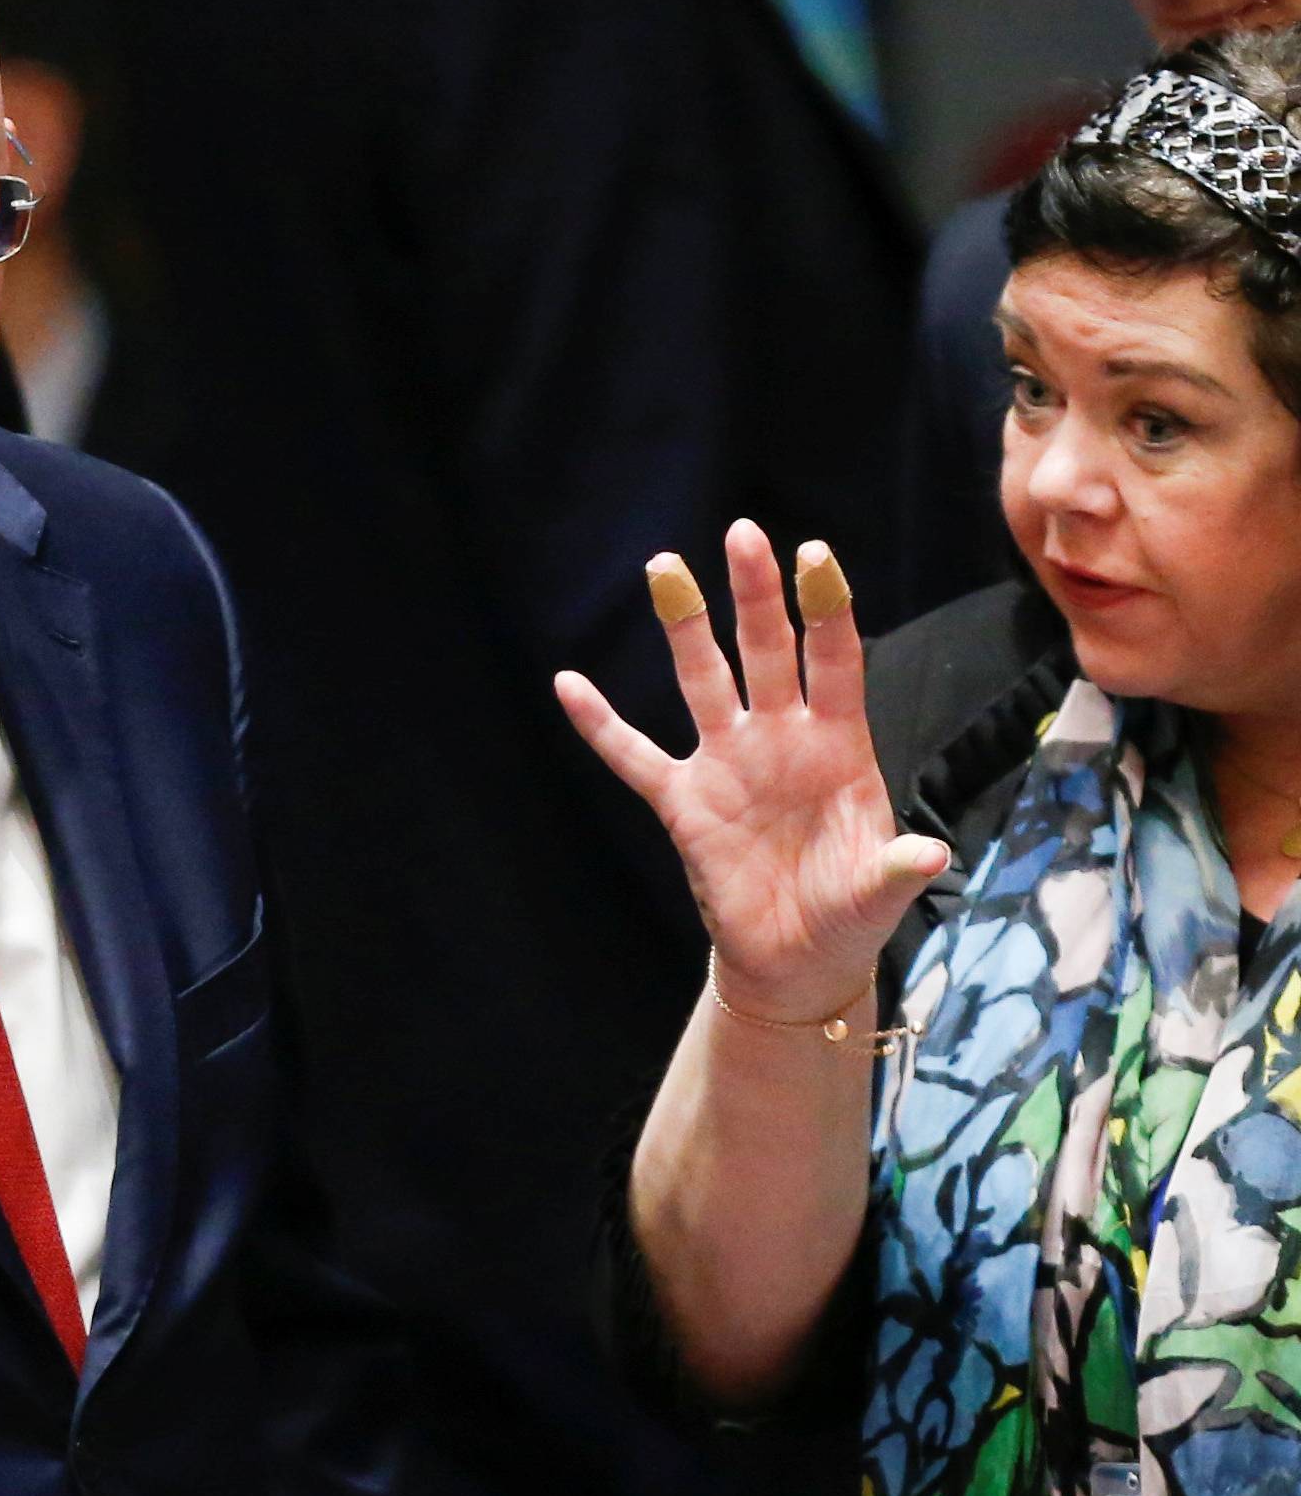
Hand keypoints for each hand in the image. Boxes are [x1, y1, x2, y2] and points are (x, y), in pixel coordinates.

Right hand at [555, 519, 947, 1018]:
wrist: (797, 961)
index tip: (814, 554)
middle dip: (755, 594)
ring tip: (665, 567)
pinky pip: (634, 757)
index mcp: (838, 746)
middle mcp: (779, 739)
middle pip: (766, 651)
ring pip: (703, 681)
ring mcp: (727, 764)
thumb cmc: (847, 914)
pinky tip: (569, 684)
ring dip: (685, 627)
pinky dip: (601, 724)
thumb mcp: (877, 893)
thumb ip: (895, 870)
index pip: (835, 661)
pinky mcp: (684, 803)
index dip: (825, 609)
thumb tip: (927, 858)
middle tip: (743, 534)